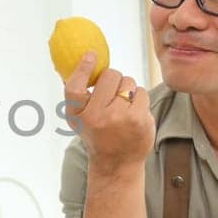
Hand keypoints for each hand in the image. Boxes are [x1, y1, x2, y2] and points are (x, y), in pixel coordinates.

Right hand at [63, 53, 154, 174]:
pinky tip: (133, 113)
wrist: (117, 163)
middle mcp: (99, 117)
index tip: (91, 55)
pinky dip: (139, 99)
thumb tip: (83, 58)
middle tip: (111, 94)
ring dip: (127, 90)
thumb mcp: (78, 118)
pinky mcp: (140, 119)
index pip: (76, 87)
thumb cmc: (96, 134)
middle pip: (110, 76)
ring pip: (129, 82)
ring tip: (122, 107)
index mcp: (81, 115)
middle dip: (112, 80)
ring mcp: (121, 118)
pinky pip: (142, 92)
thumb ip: (76, 93)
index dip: (83, 68)